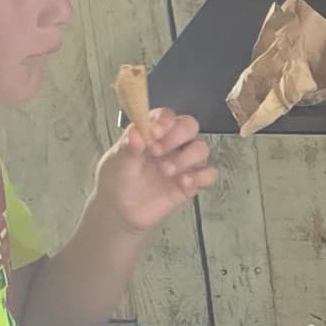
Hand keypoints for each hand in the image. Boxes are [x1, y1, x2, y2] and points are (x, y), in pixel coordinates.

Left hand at [93, 107, 215, 235]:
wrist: (120, 210)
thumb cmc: (118, 178)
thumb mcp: (117, 161)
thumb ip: (128, 146)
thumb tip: (136, 133)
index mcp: (152, 131)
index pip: (166, 116)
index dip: (165, 121)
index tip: (155, 133)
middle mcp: (171, 143)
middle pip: (189, 126)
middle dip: (178, 136)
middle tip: (158, 151)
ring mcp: (182, 162)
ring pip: (201, 149)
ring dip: (187, 158)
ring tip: (166, 171)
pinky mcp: (191, 182)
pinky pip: (208, 175)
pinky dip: (201, 177)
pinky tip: (184, 182)